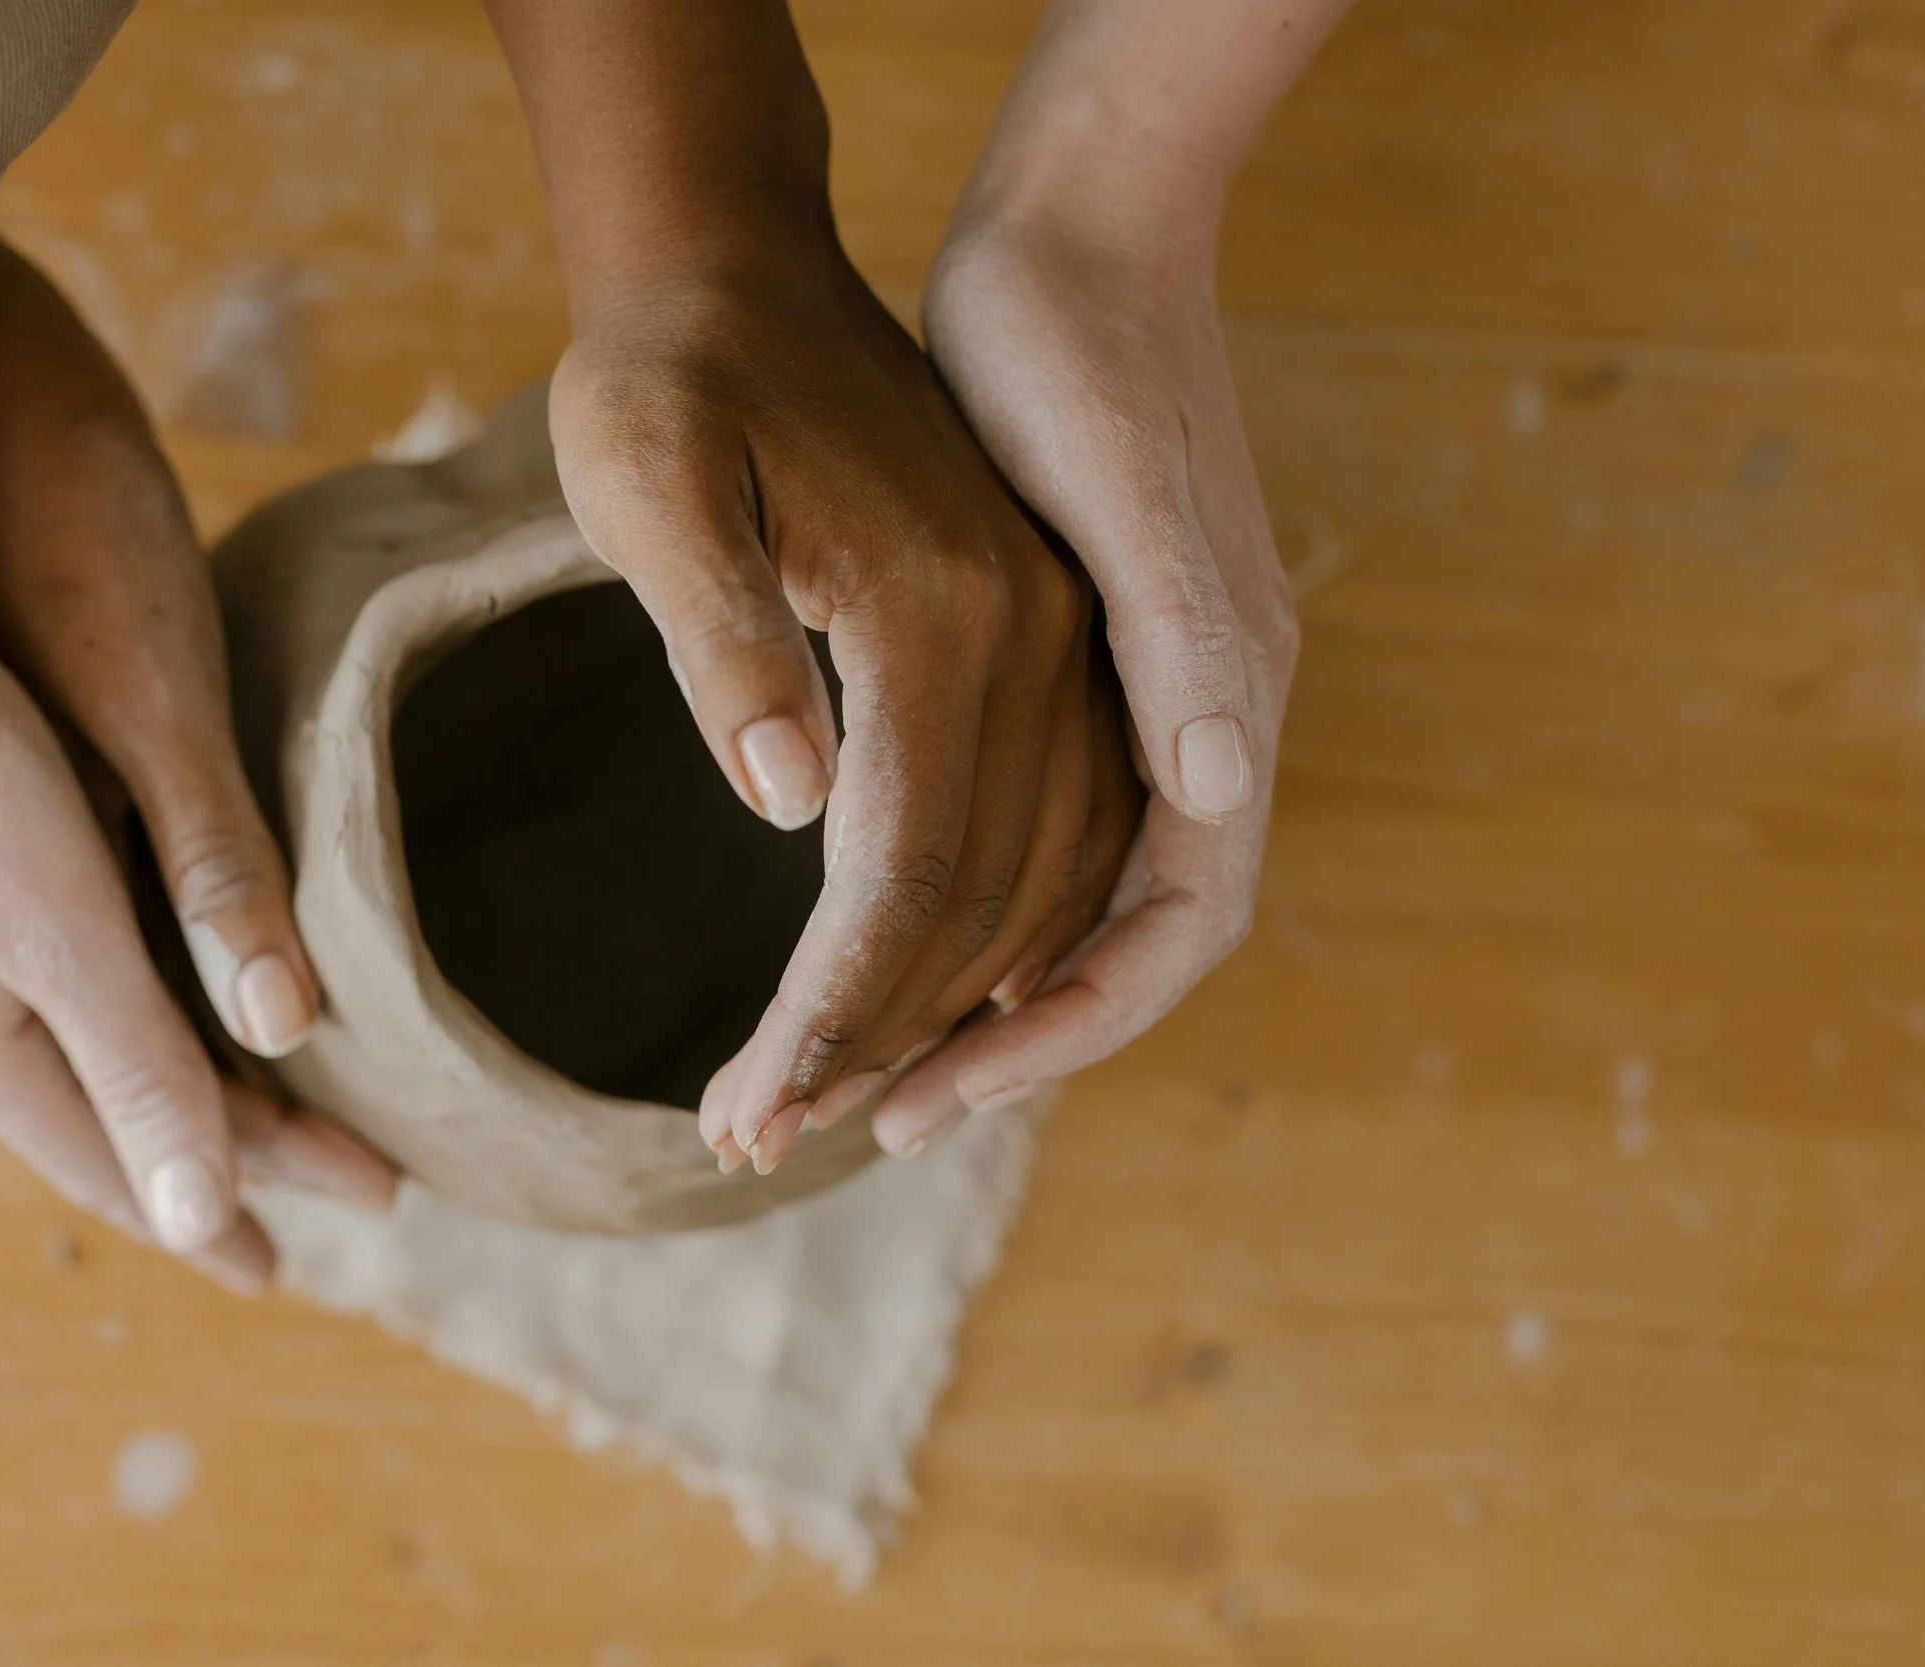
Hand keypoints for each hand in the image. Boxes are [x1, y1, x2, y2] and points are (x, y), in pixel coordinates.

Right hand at [0, 180, 389, 1295]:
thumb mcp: (62, 930)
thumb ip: (138, 1062)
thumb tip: (201, 1213)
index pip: (124, 1163)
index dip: (214, 1220)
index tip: (289, 1277)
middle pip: (126, 1104)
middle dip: (236, 1152)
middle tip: (352, 1186)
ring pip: (106, 1035)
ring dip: (196, 1075)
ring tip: (275, 1108)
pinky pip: (85, 962)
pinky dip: (159, 996)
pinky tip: (179, 985)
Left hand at [868, 214, 1299, 1154]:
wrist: (1073, 233)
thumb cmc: (1076, 341)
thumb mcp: (1121, 477)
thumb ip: (1179, 632)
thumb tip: (1213, 787)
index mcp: (1214, 694)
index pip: (1158, 929)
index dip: (1047, 1028)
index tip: (914, 1092)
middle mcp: (1199, 722)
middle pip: (1112, 944)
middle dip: (984, 1045)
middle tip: (845, 1119)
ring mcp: (1146, 703)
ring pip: (1073, 907)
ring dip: (969, 998)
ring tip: (849, 1070)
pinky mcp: (1086, 674)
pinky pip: (1043, 840)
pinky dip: (971, 914)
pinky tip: (888, 945)